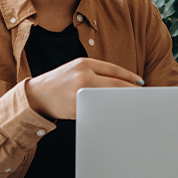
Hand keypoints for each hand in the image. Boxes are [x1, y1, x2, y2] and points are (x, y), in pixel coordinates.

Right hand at [25, 57, 142, 119]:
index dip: (129, 76)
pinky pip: (98, 109)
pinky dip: (108, 111)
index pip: (113, 69)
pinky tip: (114, 113)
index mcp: (83, 63)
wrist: (36, 96)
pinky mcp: (77, 108)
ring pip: (108, 97)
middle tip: (141, 96)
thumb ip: (96, 72)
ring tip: (131, 105)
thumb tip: (121, 82)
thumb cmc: (59, 82)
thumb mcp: (76, 69)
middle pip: (115, 83)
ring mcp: (80, 92)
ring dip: (121, 102)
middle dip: (130, 90)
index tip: (140, 82)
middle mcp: (82, 75)